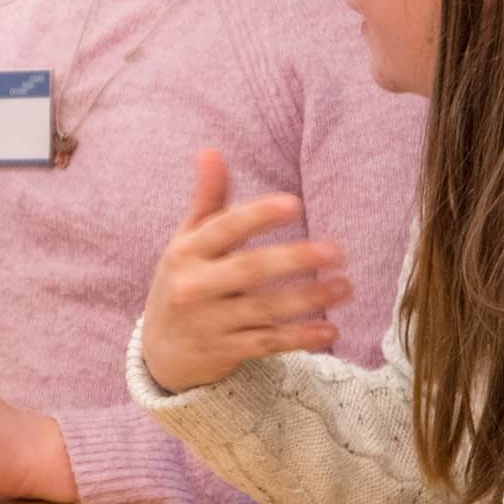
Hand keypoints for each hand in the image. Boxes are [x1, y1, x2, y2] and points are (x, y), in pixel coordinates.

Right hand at [140, 150, 351, 394]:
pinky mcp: (224, 352)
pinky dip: (300, 338)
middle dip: (294, 259)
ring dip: (308, 299)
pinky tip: (331, 330)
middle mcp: (194, 287)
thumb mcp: (187, 241)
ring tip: (345, 287)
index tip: (293, 204)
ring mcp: (209, 322)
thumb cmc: (183, 281)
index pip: (224, 228)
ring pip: (264, 309)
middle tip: (336, 251)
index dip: (257, 215)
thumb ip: (208, 200)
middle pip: (249, 270)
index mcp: (187, 252)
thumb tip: (210, 151)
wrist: (159, 351)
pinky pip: (267, 343)